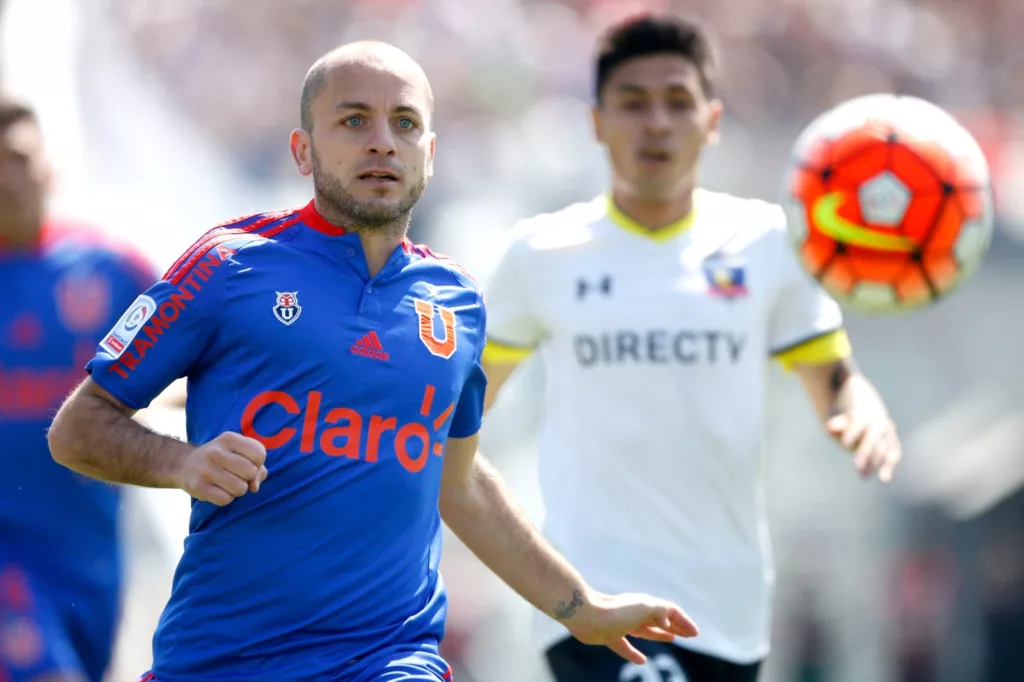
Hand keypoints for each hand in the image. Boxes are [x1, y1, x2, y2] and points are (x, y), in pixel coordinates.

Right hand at [177, 432, 267, 504]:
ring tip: (227, 483)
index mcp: (229, 438)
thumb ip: (257, 467)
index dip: (258, 463)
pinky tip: (218, 490)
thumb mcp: (238, 453)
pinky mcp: (198, 487)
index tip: (246, 462)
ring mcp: (206, 469)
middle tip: (235, 475)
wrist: (185, 465)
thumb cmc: (221, 459)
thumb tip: (254, 487)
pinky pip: (226, 500)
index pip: (259, 454)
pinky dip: (226, 498)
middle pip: (251, 472)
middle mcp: (216, 452)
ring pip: (240, 488)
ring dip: (238, 490)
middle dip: (248, 478)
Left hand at [562, 590, 698, 664]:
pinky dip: (634, 653)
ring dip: (660, 635)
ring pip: (645, 630)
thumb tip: (669, 623)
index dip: (683, 621)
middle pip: (659, 619)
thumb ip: (660, 612)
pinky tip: (642, 660)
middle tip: (689, 635)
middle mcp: (635, 612)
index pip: (670, 611)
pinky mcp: (609, 636)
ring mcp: (622, 624)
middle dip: (675, 626)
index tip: (694, 633)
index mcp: (646, 604)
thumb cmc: (616, 611)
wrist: (586, 615)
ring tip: (672, 640)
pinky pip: (625, 646)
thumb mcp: (644, 608)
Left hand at [826, 411, 900, 482]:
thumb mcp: (839, 420)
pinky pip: (893, 454)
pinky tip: (884, 480)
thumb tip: (829, 428)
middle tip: (857, 467)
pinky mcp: (893, 443)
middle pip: (872, 438)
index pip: (859, 422)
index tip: (844, 443)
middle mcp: (879, 423)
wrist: (868, 411)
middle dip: (865, 453)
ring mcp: (888, 433)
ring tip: (863, 476)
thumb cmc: (848, 419)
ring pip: (884, 448)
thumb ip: (836, 425)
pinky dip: (889, 466)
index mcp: (864, 413)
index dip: (853, 432)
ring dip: (875, 463)